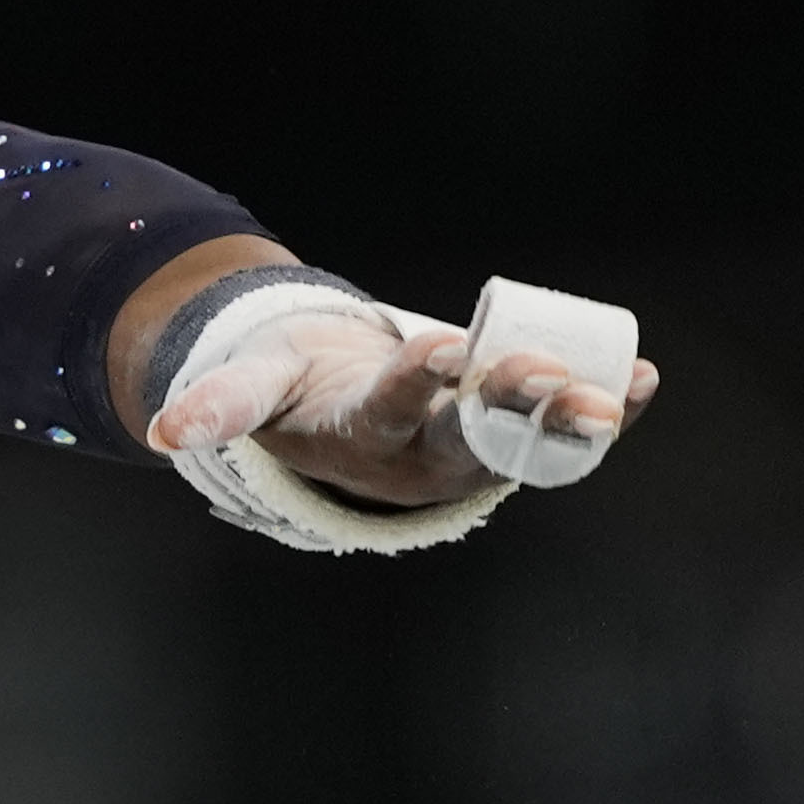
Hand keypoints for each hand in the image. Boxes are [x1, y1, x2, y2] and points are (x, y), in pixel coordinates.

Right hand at [147, 307, 661, 506]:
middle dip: (516, 407)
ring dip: (575, 420)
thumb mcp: (256, 390)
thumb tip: (160, 432)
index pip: (392, 411)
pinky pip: (562, 430)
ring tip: (618, 394)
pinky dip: (606, 408)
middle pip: (475, 434)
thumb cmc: (295, 390)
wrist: (336, 417)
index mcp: (363, 435)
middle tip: (553, 378)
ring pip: (530, 439)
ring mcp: (474, 450)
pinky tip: (643, 379)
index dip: (417, 384)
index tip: (440, 350)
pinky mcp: (508, 438)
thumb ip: (219, 404)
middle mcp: (424, 453)